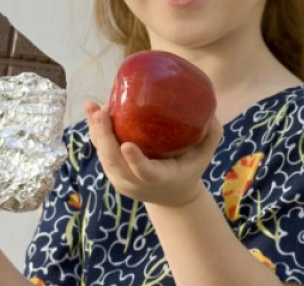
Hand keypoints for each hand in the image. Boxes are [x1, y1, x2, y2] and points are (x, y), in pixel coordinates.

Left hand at [85, 101, 222, 206]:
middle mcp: (136, 182)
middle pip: (114, 163)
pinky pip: (101, 151)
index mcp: (160, 179)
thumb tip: (212, 113)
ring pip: (103, 156)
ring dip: (96, 132)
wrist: (171, 197)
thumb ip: (210, 137)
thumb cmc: (188, 171)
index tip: (126, 145)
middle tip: (102, 113)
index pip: (146, 173)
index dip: (135, 161)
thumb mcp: (203, 158)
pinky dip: (95, 131)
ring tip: (93, 107)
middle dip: (105, 138)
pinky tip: (92, 110)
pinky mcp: (112, 171)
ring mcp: (121, 178)